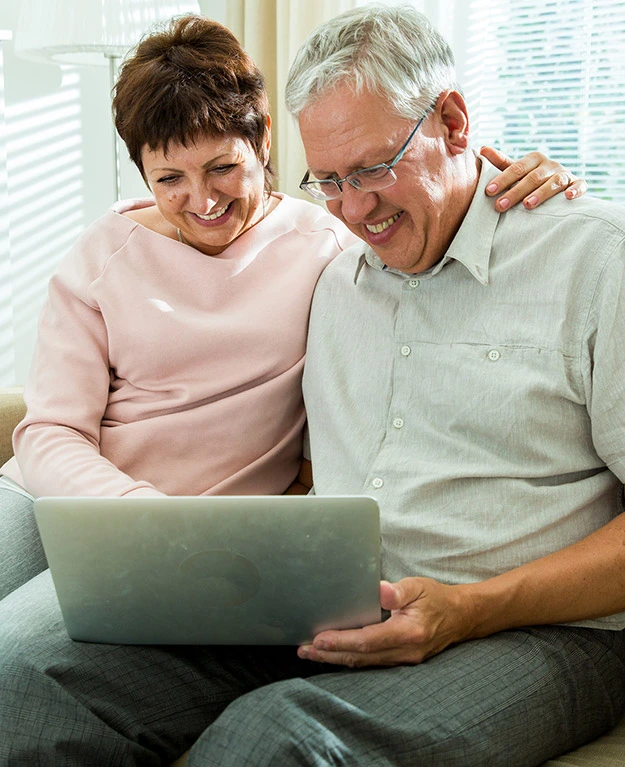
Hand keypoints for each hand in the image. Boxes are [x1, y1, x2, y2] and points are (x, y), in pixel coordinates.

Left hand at [297, 577, 476, 667]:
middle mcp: (405, 652)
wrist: (461, 617)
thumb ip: (398, 591)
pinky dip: (350, 659)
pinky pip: (371, 663)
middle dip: (330, 655)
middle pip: (361, 657)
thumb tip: (380, 590)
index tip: (318, 639)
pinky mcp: (400, 661)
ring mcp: (403, 660)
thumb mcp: (419, 586)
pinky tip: (334, 655)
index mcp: (409, 633)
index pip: (368, 640)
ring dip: (336, 659)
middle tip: (303, 650)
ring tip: (311, 653)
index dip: (341, 641)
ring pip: (364, 664)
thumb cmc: (436, 598)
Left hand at [481, 146, 586, 212]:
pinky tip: (568, 197)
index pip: (517, 168)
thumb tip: (482, 148)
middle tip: (500, 205)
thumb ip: (500, 162)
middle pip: (533, 177)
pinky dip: (576, 189)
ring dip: (542, 193)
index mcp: (534, 159)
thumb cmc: (530, 179)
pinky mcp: (577, 184)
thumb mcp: (515, 171)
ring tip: (528, 205)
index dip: (503, 179)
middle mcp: (550, 165)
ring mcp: (564, 174)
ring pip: (554, 182)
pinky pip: (580, 185)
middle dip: (516, 192)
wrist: (556, 186)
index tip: (488, 191)